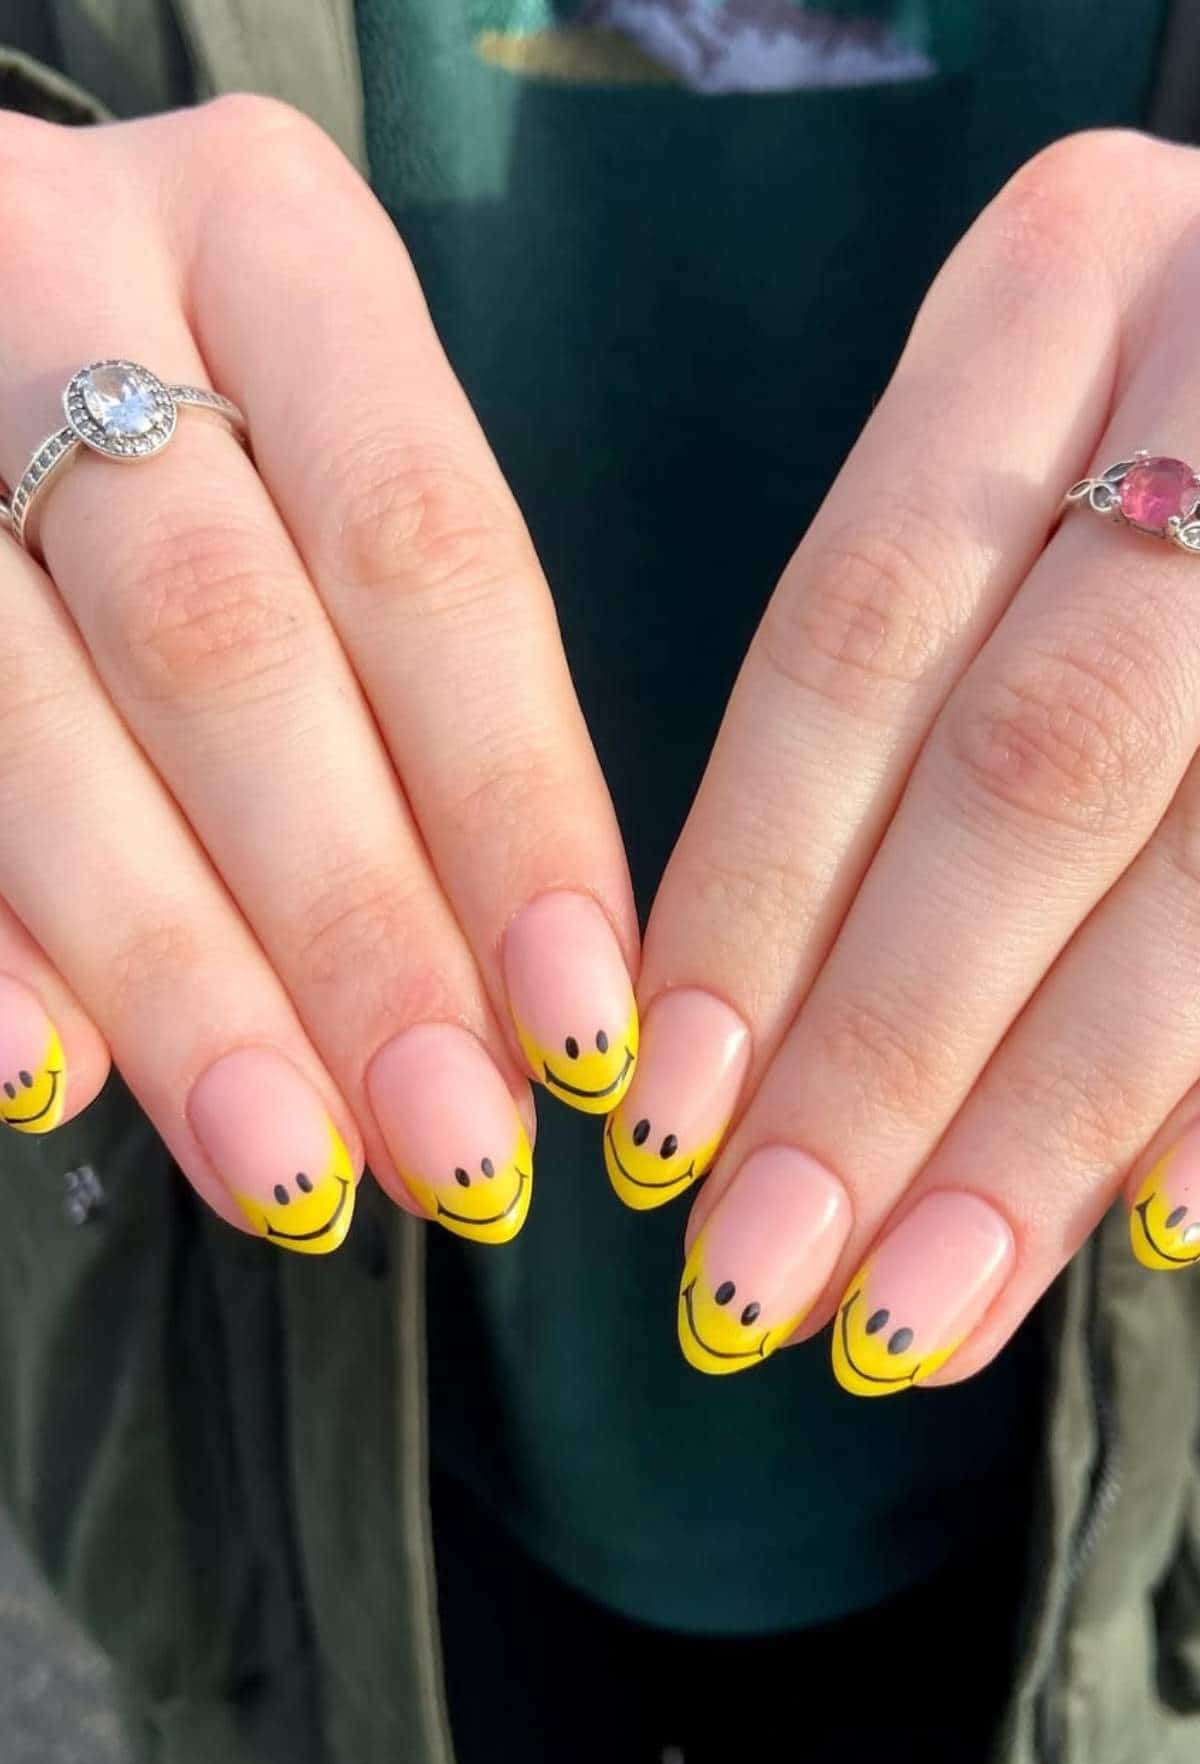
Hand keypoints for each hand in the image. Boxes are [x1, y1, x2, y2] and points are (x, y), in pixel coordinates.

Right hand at [0, 94, 639, 1250]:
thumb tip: (476, 1004)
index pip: (427, 549)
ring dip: (174, 973)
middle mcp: (73, 286)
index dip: (510, 804)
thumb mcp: (335, 453)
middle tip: (449, 1139)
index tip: (580, 1024)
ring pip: (38, 722)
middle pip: (230, 649)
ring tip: (286, 1164)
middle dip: (347, 926)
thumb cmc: (221, 403)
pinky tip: (51, 1075)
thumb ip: (408, 683)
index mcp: (271, 246)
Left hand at [603, 129, 1199, 1383]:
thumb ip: (908, 674)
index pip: (854, 642)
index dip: (754, 894)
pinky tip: (1152, 1233)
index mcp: (1060, 288)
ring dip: (1050, 1118)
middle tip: (762, 1278)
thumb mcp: (1016, 437)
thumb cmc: (1159, 401)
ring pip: (1198, 858)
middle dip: (885, 1051)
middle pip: (1023, 771)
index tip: (666, 1114)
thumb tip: (728, 1044)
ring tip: (919, 1309)